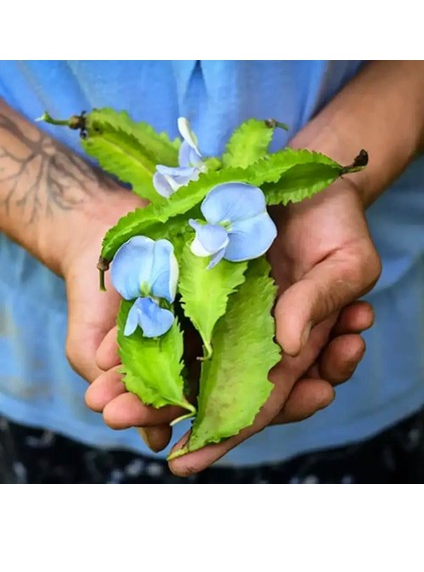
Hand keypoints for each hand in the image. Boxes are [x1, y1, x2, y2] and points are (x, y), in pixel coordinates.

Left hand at [86, 178, 379, 472]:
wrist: (313, 181)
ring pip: (178, 354)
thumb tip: (286, 347)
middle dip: (160, 406)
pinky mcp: (201, 280)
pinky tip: (107, 349)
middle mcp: (251, 336)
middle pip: (204, 384)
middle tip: (114, 418)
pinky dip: (139, 331)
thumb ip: (318, 304)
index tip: (183, 461)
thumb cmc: (340, 227)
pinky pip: (167, 310)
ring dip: (139, 376)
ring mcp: (223, 310)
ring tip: (98, 396)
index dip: (222, 432)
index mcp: (290, 347)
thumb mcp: (345, 266)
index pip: (257, 401)